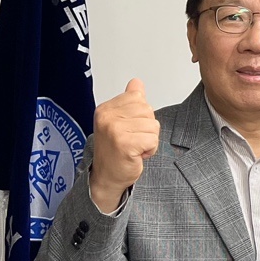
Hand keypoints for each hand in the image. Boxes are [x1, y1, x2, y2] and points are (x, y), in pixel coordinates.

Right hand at [88, 78, 159, 212]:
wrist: (106, 178)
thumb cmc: (115, 151)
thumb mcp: (120, 121)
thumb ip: (130, 101)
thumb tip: (136, 82)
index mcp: (106, 108)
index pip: (139, 98)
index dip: (141, 116)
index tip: (129, 129)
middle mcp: (107, 116)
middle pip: (148, 111)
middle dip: (146, 129)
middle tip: (132, 141)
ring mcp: (114, 129)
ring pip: (153, 126)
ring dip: (149, 140)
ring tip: (134, 148)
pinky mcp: (124, 143)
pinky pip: (152, 139)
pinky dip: (150, 150)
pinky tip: (137, 155)